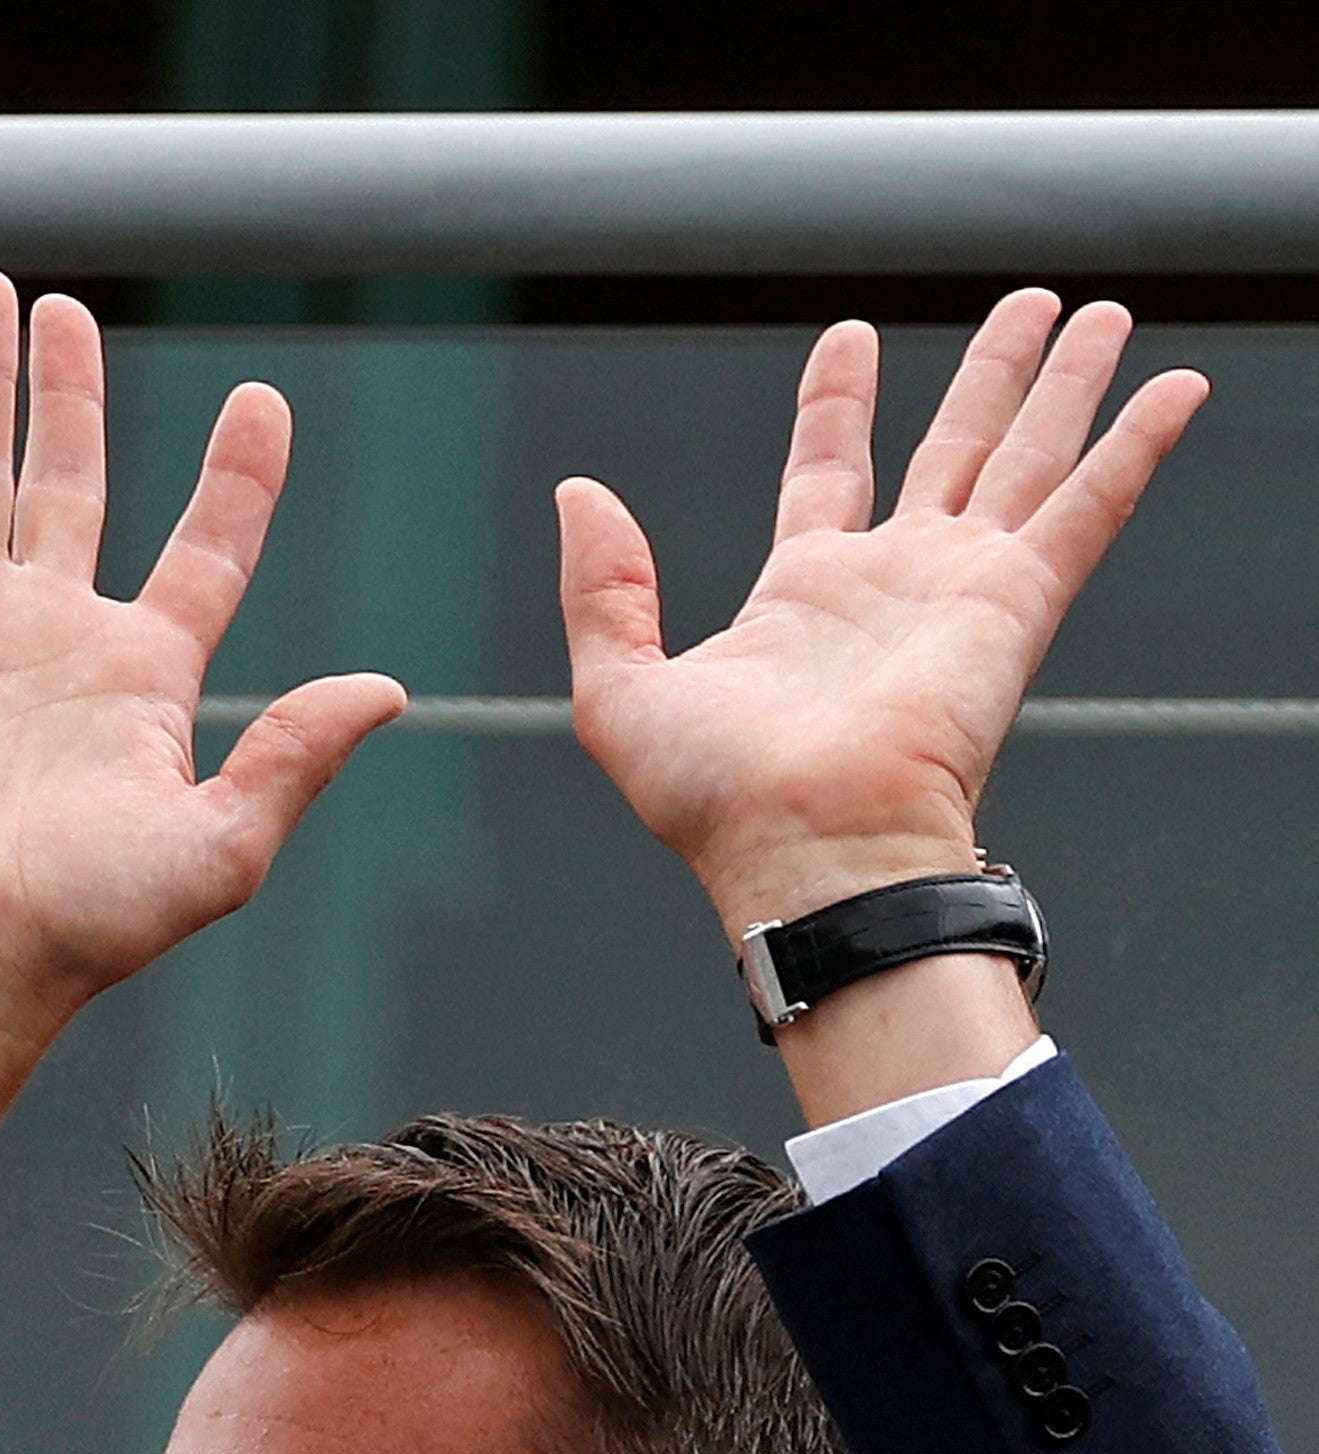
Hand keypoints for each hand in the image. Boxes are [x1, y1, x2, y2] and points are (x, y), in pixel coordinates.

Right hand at [0, 275, 403, 1188]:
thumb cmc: (86, 928)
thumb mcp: (222, 847)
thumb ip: (296, 757)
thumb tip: (386, 687)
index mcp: (144, 675)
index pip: (204, 546)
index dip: (237, 474)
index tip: (262, 399)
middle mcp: (55, 635)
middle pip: (71, 478)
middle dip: (69, 390)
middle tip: (63, 310)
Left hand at [561, 292, 1205, 932]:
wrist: (806, 846)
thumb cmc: (717, 799)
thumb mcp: (619, 689)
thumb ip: (603, 589)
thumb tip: (579, 495)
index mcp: (803, 596)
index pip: (828, 470)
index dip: (839, 401)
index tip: (852, 336)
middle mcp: (893, 582)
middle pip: (954, 447)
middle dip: (991, 374)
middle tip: (1027, 304)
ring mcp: (963, 587)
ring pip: (1030, 455)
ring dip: (1069, 384)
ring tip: (1103, 313)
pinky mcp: (1019, 600)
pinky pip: (1092, 503)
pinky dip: (1138, 443)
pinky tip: (1177, 386)